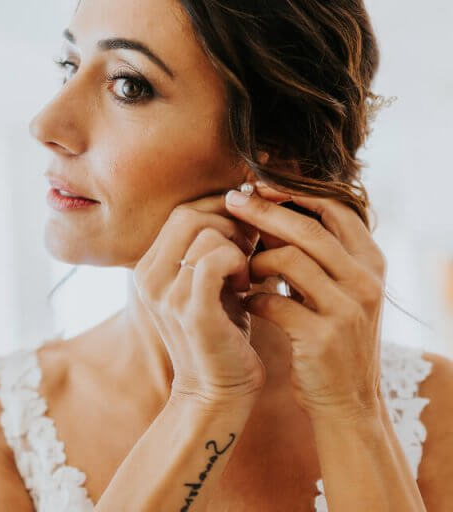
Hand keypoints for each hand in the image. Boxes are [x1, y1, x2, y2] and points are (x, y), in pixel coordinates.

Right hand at [133, 195, 264, 406]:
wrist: (217, 389)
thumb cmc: (221, 330)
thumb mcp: (209, 281)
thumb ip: (212, 245)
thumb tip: (243, 199)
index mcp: (148, 267)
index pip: (181, 211)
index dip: (220, 210)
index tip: (246, 228)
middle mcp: (147, 278)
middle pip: (188, 214)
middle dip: (229, 222)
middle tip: (250, 248)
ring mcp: (165, 295)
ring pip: (204, 233)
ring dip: (236, 246)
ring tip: (246, 272)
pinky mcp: (190, 312)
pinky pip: (214, 259)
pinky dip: (238, 263)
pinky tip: (246, 285)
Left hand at [225, 183, 384, 420]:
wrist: (346, 401)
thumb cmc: (330, 336)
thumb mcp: (333, 290)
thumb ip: (311, 253)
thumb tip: (265, 210)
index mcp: (370, 261)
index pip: (336, 208)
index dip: (295, 192)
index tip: (258, 185)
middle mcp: (365, 280)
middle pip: (308, 228)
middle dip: (264, 210)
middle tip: (231, 200)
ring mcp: (347, 309)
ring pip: (289, 259)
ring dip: (255, 260)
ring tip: (241, 269)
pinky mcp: (322, 337)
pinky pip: (273, 301)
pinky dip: (252, 297)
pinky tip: (243, 301)